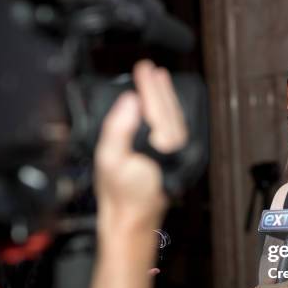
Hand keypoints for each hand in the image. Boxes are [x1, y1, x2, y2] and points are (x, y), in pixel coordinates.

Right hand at [95, 60, 186, 229]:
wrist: (131, 220)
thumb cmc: (120, 194)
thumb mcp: (109, 158)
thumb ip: (119, 127)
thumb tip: (130, 101)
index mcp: (162, 147)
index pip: (156, 107)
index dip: (149, 85)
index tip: (143, 68)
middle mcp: (175, 150)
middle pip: (170, 110)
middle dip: (161, 88)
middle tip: (151, 70)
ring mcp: (178, 156)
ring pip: (176, 120)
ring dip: (168, 99)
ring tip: (160, 82)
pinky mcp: (176, 161)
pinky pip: (176, 130)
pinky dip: (170, 115)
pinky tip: (164, 109)